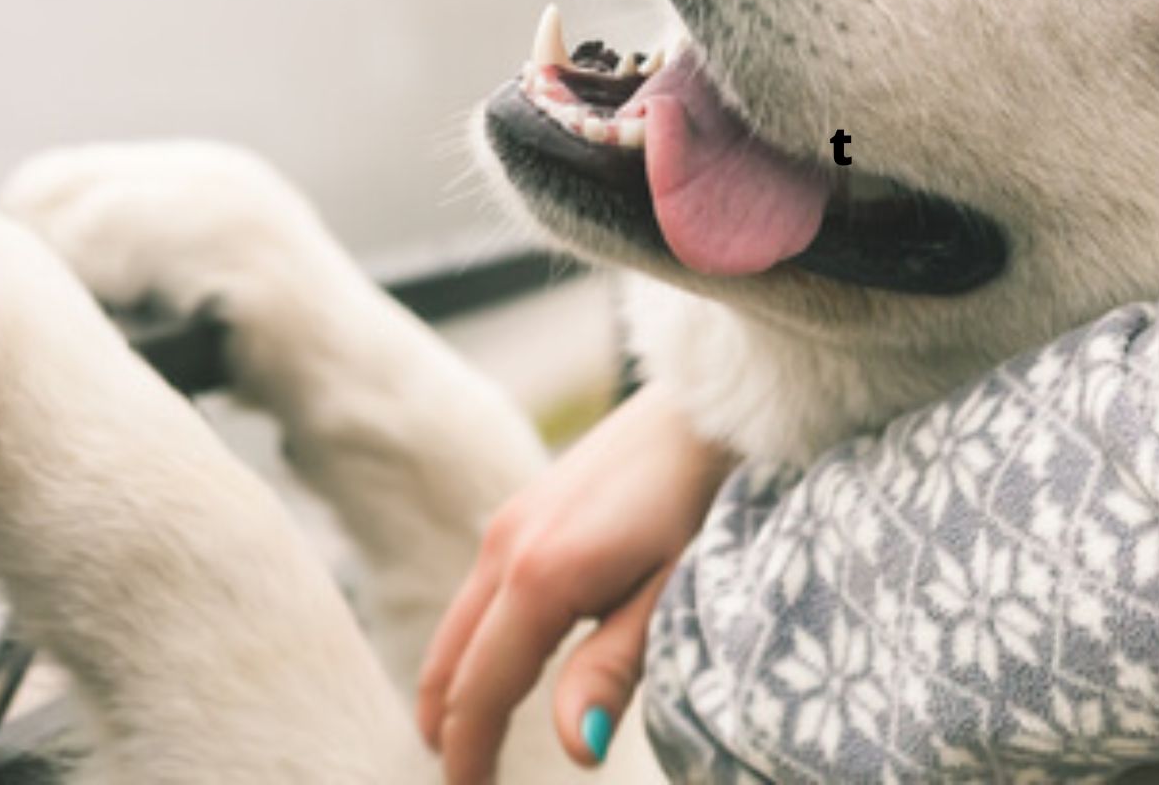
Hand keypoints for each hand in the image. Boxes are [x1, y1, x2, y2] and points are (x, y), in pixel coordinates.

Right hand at [416, 383, 735, 782]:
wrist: (709, 410)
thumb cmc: (707, 502)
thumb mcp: (672, 594)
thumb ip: (614, 670)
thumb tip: (574, 749)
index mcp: (539, 577)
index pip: (479, 692)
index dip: (468, 756)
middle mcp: (505, 548)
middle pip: (450, 664)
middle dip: (449, 730)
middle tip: (466, 782)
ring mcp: (508, 523)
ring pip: (457, 628)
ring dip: (455, 688)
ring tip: (471, 742)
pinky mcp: (523, 511)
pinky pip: (477, 596)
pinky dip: (472, 646)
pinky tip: (499, 670)